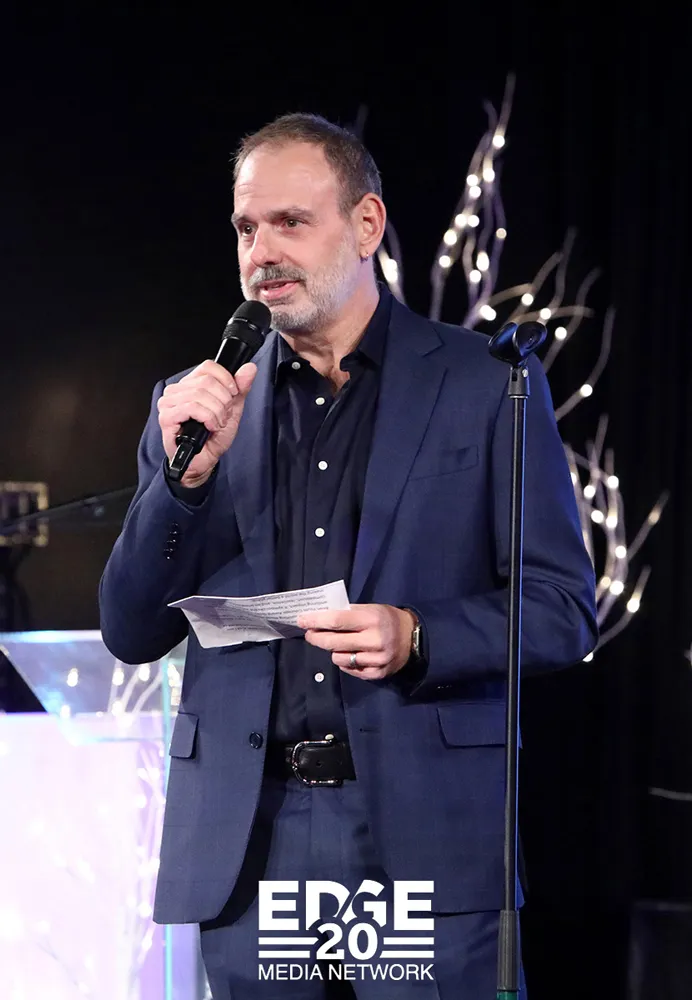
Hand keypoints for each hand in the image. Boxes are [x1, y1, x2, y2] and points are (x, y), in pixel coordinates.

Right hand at [157, 360, 257, 486]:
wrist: (204, 461)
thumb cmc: (213, 437)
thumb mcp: (233, 409)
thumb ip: (241, 388)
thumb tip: (250, 368)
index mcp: (191, 384)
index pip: (208, 366)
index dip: (226, 380)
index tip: (233, 395)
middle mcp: (177, 390)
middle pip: (206, 381)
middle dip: (223, 401)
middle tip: (224, 415)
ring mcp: (168, 403)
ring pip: (200, 394)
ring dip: (216, 412)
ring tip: (217, 423)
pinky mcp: (166, 417)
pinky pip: (191, 407)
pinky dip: (207, 418)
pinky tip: (209, 427)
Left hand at [297, 604, 415, 680]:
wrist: (414, 638)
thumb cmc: (387, 619)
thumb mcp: (371, 608)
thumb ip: (349, 613)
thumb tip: (320, 617)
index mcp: (372, 619)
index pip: (337, 620)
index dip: (316, 621)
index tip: (301, 620)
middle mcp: (374, 640)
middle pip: (334, 642)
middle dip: (316, 638)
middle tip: (310, 634)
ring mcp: (376, 659)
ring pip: (339, 658)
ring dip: (334, 651)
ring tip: (338, 644)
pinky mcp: (377, 673)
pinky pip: (350, 670)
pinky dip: (345, 662)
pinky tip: (350, 655)